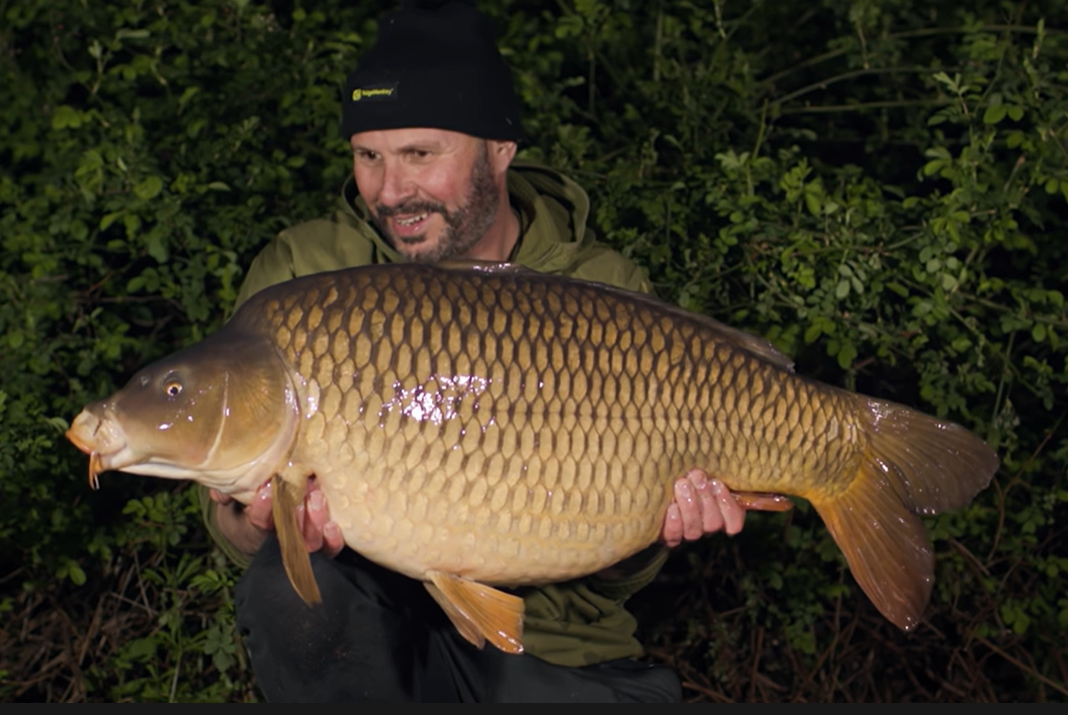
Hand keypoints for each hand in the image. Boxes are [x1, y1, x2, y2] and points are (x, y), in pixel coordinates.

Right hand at [210, 477, 344, 558]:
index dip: (262, 509)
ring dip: (314, 523)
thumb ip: (226, 493)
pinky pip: (330, 549)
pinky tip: (333, 524)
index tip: (266, 489)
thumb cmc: (249, 507)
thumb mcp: (233, 500)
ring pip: (311, 543)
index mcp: (257, 529)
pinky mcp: (324, 542)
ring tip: (316, 498)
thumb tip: (219, 493)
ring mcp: (304, 542)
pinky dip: (333, 540)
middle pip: (289, 537)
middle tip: (298, 496)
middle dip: (294, 518)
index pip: (259, 523)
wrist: (268, 518)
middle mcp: (282, 538)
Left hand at [660, 469, 744, 547]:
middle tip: (696, 477)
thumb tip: (724, 467)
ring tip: (682, 484)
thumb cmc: (683, 471)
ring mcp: (687, 533)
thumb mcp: (700, 468)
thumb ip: (712, 472)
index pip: (734, 523)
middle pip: (713, 524)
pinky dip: (674, 522)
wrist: (652, 481)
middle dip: (705, 498)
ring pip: (695, 530)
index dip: (728, 507)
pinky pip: (674, 536)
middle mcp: (705, 526)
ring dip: (690, 506)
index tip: (717, 483)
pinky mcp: (668, 536)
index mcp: (720, 512)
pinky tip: (671, 506)